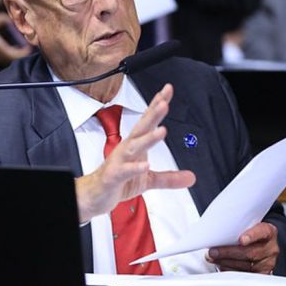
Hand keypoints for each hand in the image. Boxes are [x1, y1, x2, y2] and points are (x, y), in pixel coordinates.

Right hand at [0, 12, 32, 62]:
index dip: (28, 49)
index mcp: (2, 51)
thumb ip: (3, 20)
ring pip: (12, 58)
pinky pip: (6, 56)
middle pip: (18, 57)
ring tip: (25, 43)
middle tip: (31, 42)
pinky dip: (12, 51)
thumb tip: (12, 19)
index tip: (32, 42)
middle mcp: (0, 57)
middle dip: (25, 50)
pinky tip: (14, 44)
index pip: (21, 54)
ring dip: (18, 52)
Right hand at [75, 84, 195, 222]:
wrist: (94, 195)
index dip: (157, 105)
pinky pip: (125, 170)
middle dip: (153, 114)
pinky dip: (135, 167)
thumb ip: (169, 178)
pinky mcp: (114, 176)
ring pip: (134, 146)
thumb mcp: (148, 180)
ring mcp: (119, 161)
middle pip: (141, 128)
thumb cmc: (117, 181)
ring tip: (162, 131)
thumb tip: (191, 177)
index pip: (148, 121)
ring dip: (148, 138)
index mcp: (135, 145)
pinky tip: (145, 164)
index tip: (167, 90)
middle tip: (164, 102)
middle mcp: (127, 149)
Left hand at [205, 222, 279, 273]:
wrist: (260, 244)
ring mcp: (268, 263)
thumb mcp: (248, 226)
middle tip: (213, 252)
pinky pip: (245, 275)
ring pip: (246, 266)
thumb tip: (217, 230)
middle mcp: (271, 248)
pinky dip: (231, 271)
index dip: (251, 236)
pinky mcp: (262, 274)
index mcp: (268, 232)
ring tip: (213, 258)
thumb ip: (238, 227)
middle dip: (228, 252)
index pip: (262, 232)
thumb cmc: (250, 233)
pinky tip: (222, 266)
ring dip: (226, 263)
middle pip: (250, 253)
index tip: (241, 240)